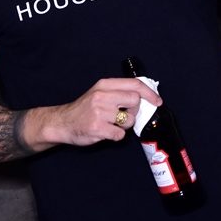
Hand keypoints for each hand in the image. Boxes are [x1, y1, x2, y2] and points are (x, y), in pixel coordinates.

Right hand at [47, 78, 161, 145]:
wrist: (62, 122)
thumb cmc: (84, 108)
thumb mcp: (99, 92)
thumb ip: (118, 91)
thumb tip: (144, 96)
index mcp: (104, 84)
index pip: (134, 84)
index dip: (149, 93)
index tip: (157, 101)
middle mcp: (102, 96)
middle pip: (135, 101)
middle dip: (134, 111)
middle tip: (123, 115)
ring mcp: (99, 112)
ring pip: (129, 120)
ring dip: (124, 125)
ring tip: (110, 124)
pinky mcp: (98, 128)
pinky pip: (120, 134)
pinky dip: (115, 136)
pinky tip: (105, 132)